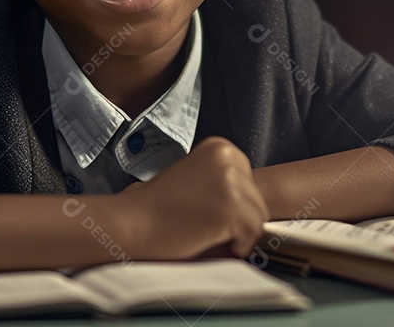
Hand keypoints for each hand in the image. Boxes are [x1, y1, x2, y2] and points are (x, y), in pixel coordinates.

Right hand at [118, 136, 267, 259]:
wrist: (132, 223)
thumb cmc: (160, 209)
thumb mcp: (198, 179)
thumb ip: (226, 183)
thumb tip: (260, 206)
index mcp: (221, 147)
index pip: (252, 186)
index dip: (233, 207)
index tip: (204, 209)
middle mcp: (228, 157)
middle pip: (259, 202)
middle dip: (236, 221)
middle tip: (200, 222)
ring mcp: (231, 181)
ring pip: (259, 220)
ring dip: (235, 234)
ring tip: (202, 229)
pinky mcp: (230, 207)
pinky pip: (253, 236)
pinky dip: (235, 246)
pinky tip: (206, 237)